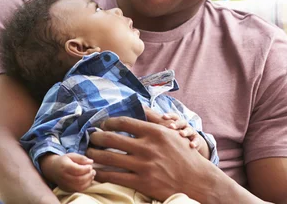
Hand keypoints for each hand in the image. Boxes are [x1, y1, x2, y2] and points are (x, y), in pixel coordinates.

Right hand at [39, 153, 95, 192]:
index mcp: (65, 166)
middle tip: (93, 171)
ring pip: (79, 186)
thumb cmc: (64, 161)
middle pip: (79, 179)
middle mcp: (64, 177)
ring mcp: (65, 184)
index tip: (90, 166)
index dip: (86, 169)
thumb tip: (91, 162)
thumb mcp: (71, 155)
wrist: (52, 169)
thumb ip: (81, 158)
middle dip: (88, 175)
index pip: (77, 170)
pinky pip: (78, 190)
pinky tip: (88, 180)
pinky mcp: (67, 189)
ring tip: (92, 175)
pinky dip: (86, 186)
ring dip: (88, 181)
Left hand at [87, 116, 215, 201]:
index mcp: (154, 132)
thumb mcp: (172, 133)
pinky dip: (102, 173)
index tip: (102, 125)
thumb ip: (154, 120)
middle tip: (90, 137)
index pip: (124, 122)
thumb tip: (138, 105)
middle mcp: (147, 147)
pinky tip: (96, 171)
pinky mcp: (141, 182)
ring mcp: (144, 165)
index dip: (108, 123)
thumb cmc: (184, 155)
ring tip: (88, 153)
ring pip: (109, 158)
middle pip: (111, 138)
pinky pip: (114, 177)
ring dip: (95, 154)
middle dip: (96, 137)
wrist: (197, 181)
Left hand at [145, 108, 210, 159]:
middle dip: (176, 123)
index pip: (172, 116)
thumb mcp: (163, 127)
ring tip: (181, 134)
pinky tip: (191, 146)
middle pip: (180, 121)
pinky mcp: (196, 140)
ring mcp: (190, 132)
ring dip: (185, 132)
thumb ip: (153, 118)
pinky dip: (194, 143)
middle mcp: (182, 125)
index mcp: (174, 121)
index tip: (163, 117)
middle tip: (171, 126)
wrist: (189, 144)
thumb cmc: (172, 134)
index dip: (168, 115)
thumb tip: (140, 107)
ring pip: (189, 130)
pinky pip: (196, 141)